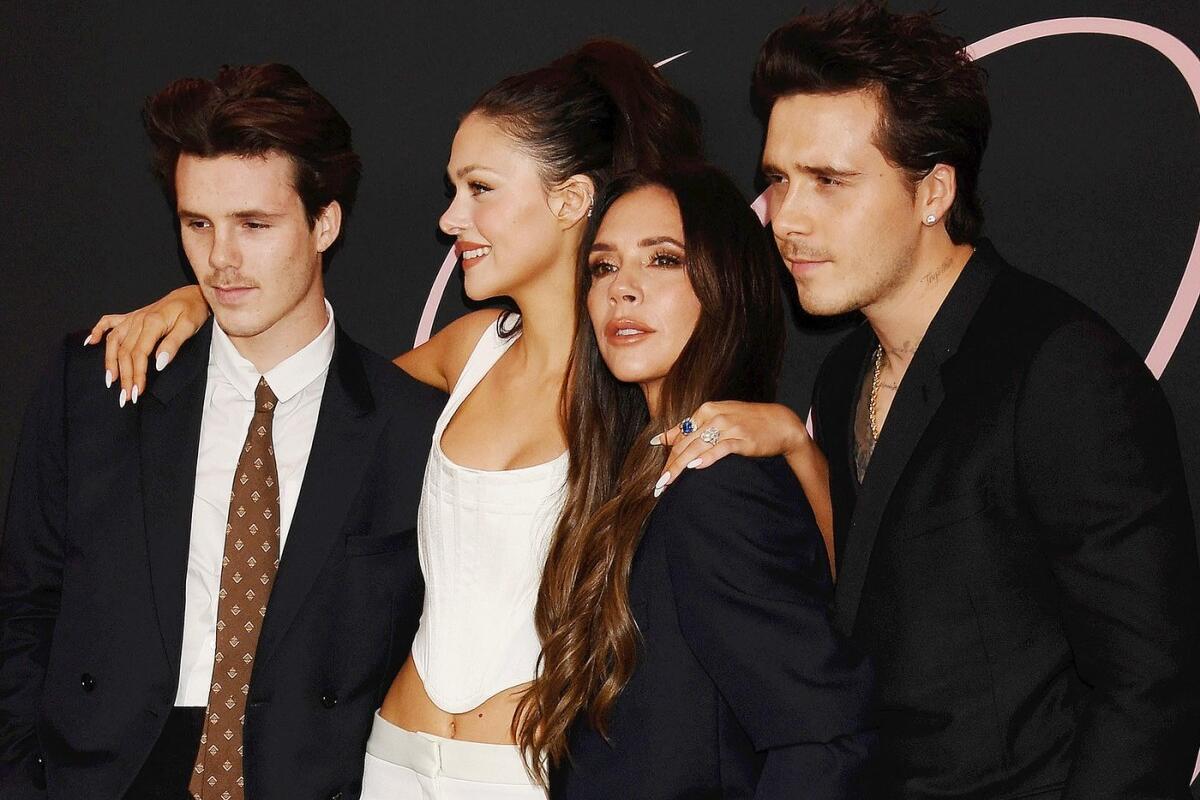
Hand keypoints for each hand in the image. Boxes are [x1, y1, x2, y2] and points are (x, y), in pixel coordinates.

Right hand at [83, 285, 209, 406]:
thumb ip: (172, 344)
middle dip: (124, 376)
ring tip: (109, 381)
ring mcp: (133, 318)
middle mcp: (138, 320)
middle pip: (125, 352)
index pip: (139, 354)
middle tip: (125, 397)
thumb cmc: (193, 310)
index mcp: (152, 323)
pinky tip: (90, 342)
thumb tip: (158, 364)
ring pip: (114, 342)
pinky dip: (98, 331)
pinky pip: (109, 322)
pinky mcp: (132, 316)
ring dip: (110, 362)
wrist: (192, 295)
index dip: (136, 375)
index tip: (137, 392)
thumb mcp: (189, 327)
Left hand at [651, 401, 810, 495]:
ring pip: (697, 447)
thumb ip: (690, 427)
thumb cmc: (746, 421)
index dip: (667, 456)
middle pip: (685, 444)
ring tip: (668, 482)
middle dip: (670, 466)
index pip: (680, 436)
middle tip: (659, 485)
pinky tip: (695, 467)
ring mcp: (728, 427)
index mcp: (705, 410)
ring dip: (680, 466)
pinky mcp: (742, 439)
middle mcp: (714, 416)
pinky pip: (720, 449)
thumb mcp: (717, 417)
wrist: (779, 422)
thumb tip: (663, 438)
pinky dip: (707, 458)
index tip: (658, 474)